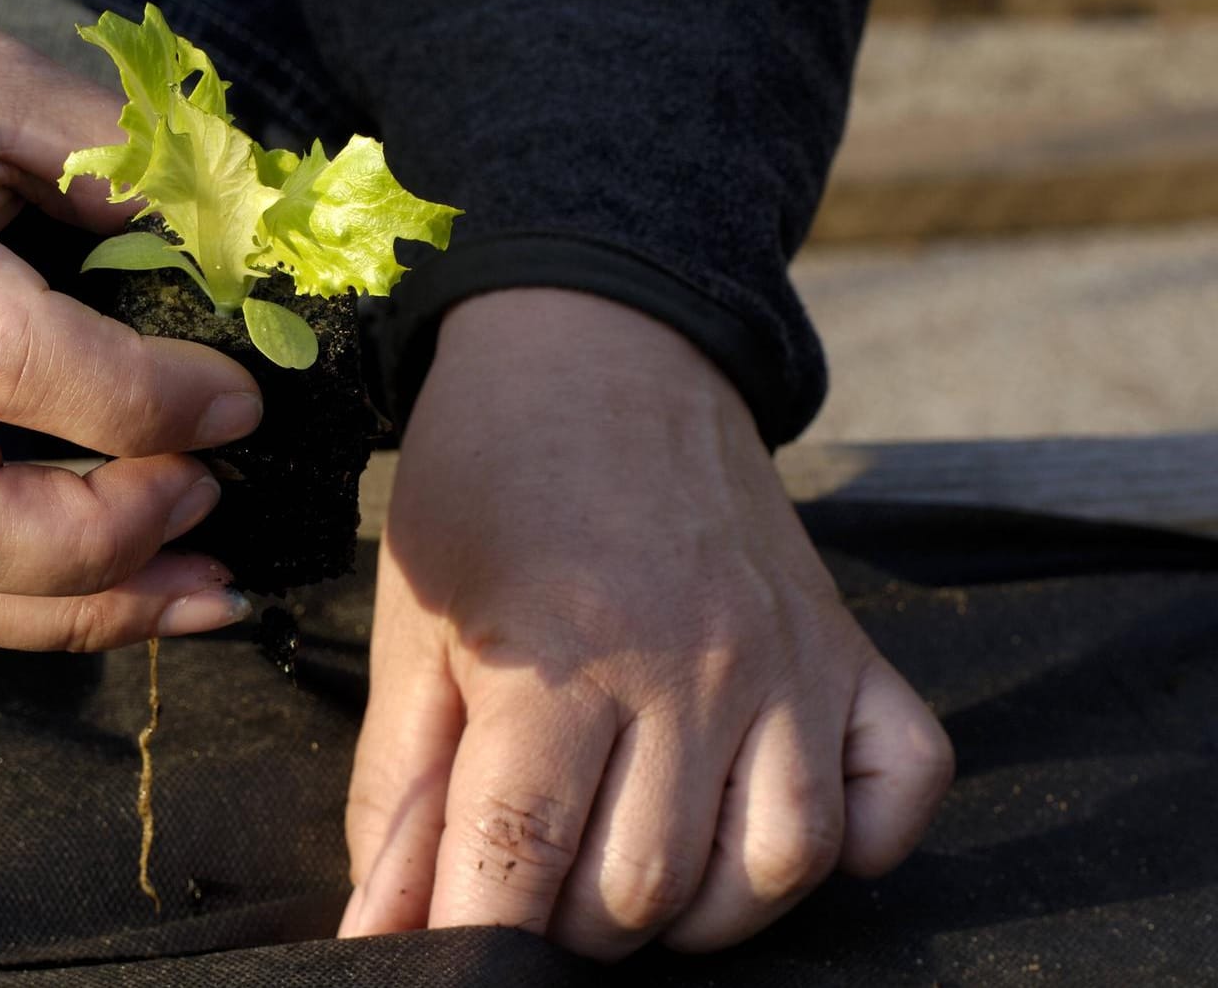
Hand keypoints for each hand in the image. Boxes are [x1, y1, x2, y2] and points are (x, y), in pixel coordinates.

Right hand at [0, 0, 260, 649]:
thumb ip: (112, 165)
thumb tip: (232, 255)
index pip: (11, 366)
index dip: (149, 402)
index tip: (240, 399)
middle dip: (110, 545)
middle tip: (207, 496)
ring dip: (79, 614)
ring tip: (196, 591)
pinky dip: (14, 600)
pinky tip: (103, 582)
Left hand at [338, 289, 952, 957]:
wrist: (598, 347)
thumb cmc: (484, 485)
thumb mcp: (412, 626)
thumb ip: (397, 788)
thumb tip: (377, 929)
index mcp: (558, 658)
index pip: (520, 861)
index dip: (474, 932)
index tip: (451, 948)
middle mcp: (690, 668)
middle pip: (645, 887)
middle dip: (570, 921)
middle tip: (532, 873)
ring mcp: (786, 662)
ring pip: (776, 868)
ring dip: (698, 907)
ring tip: (632, 858)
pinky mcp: (849, 650)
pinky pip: (898, 791)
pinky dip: (853, 842)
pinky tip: (766, 819)